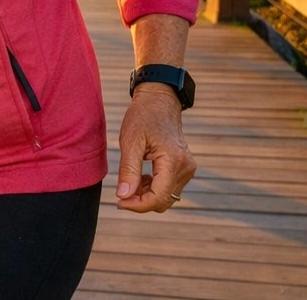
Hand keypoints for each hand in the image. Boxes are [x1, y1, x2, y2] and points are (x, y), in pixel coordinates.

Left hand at [115, 85, 196, 212]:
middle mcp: (185, 168)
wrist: (159, 101)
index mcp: (174, 162)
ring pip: (167, 197)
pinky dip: (153, 188)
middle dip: (141, 202)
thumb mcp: (130, 141)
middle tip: (120, 194)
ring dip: (146, 195)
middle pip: (164, 201)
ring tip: (129, 181)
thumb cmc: (143, 117)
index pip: (158, 197)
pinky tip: (140, 178)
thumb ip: (128, 170)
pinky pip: (169, 188)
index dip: (138, 205)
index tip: (119, 202)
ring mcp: (187, 169)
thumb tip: (123, 196)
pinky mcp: (184, 168)